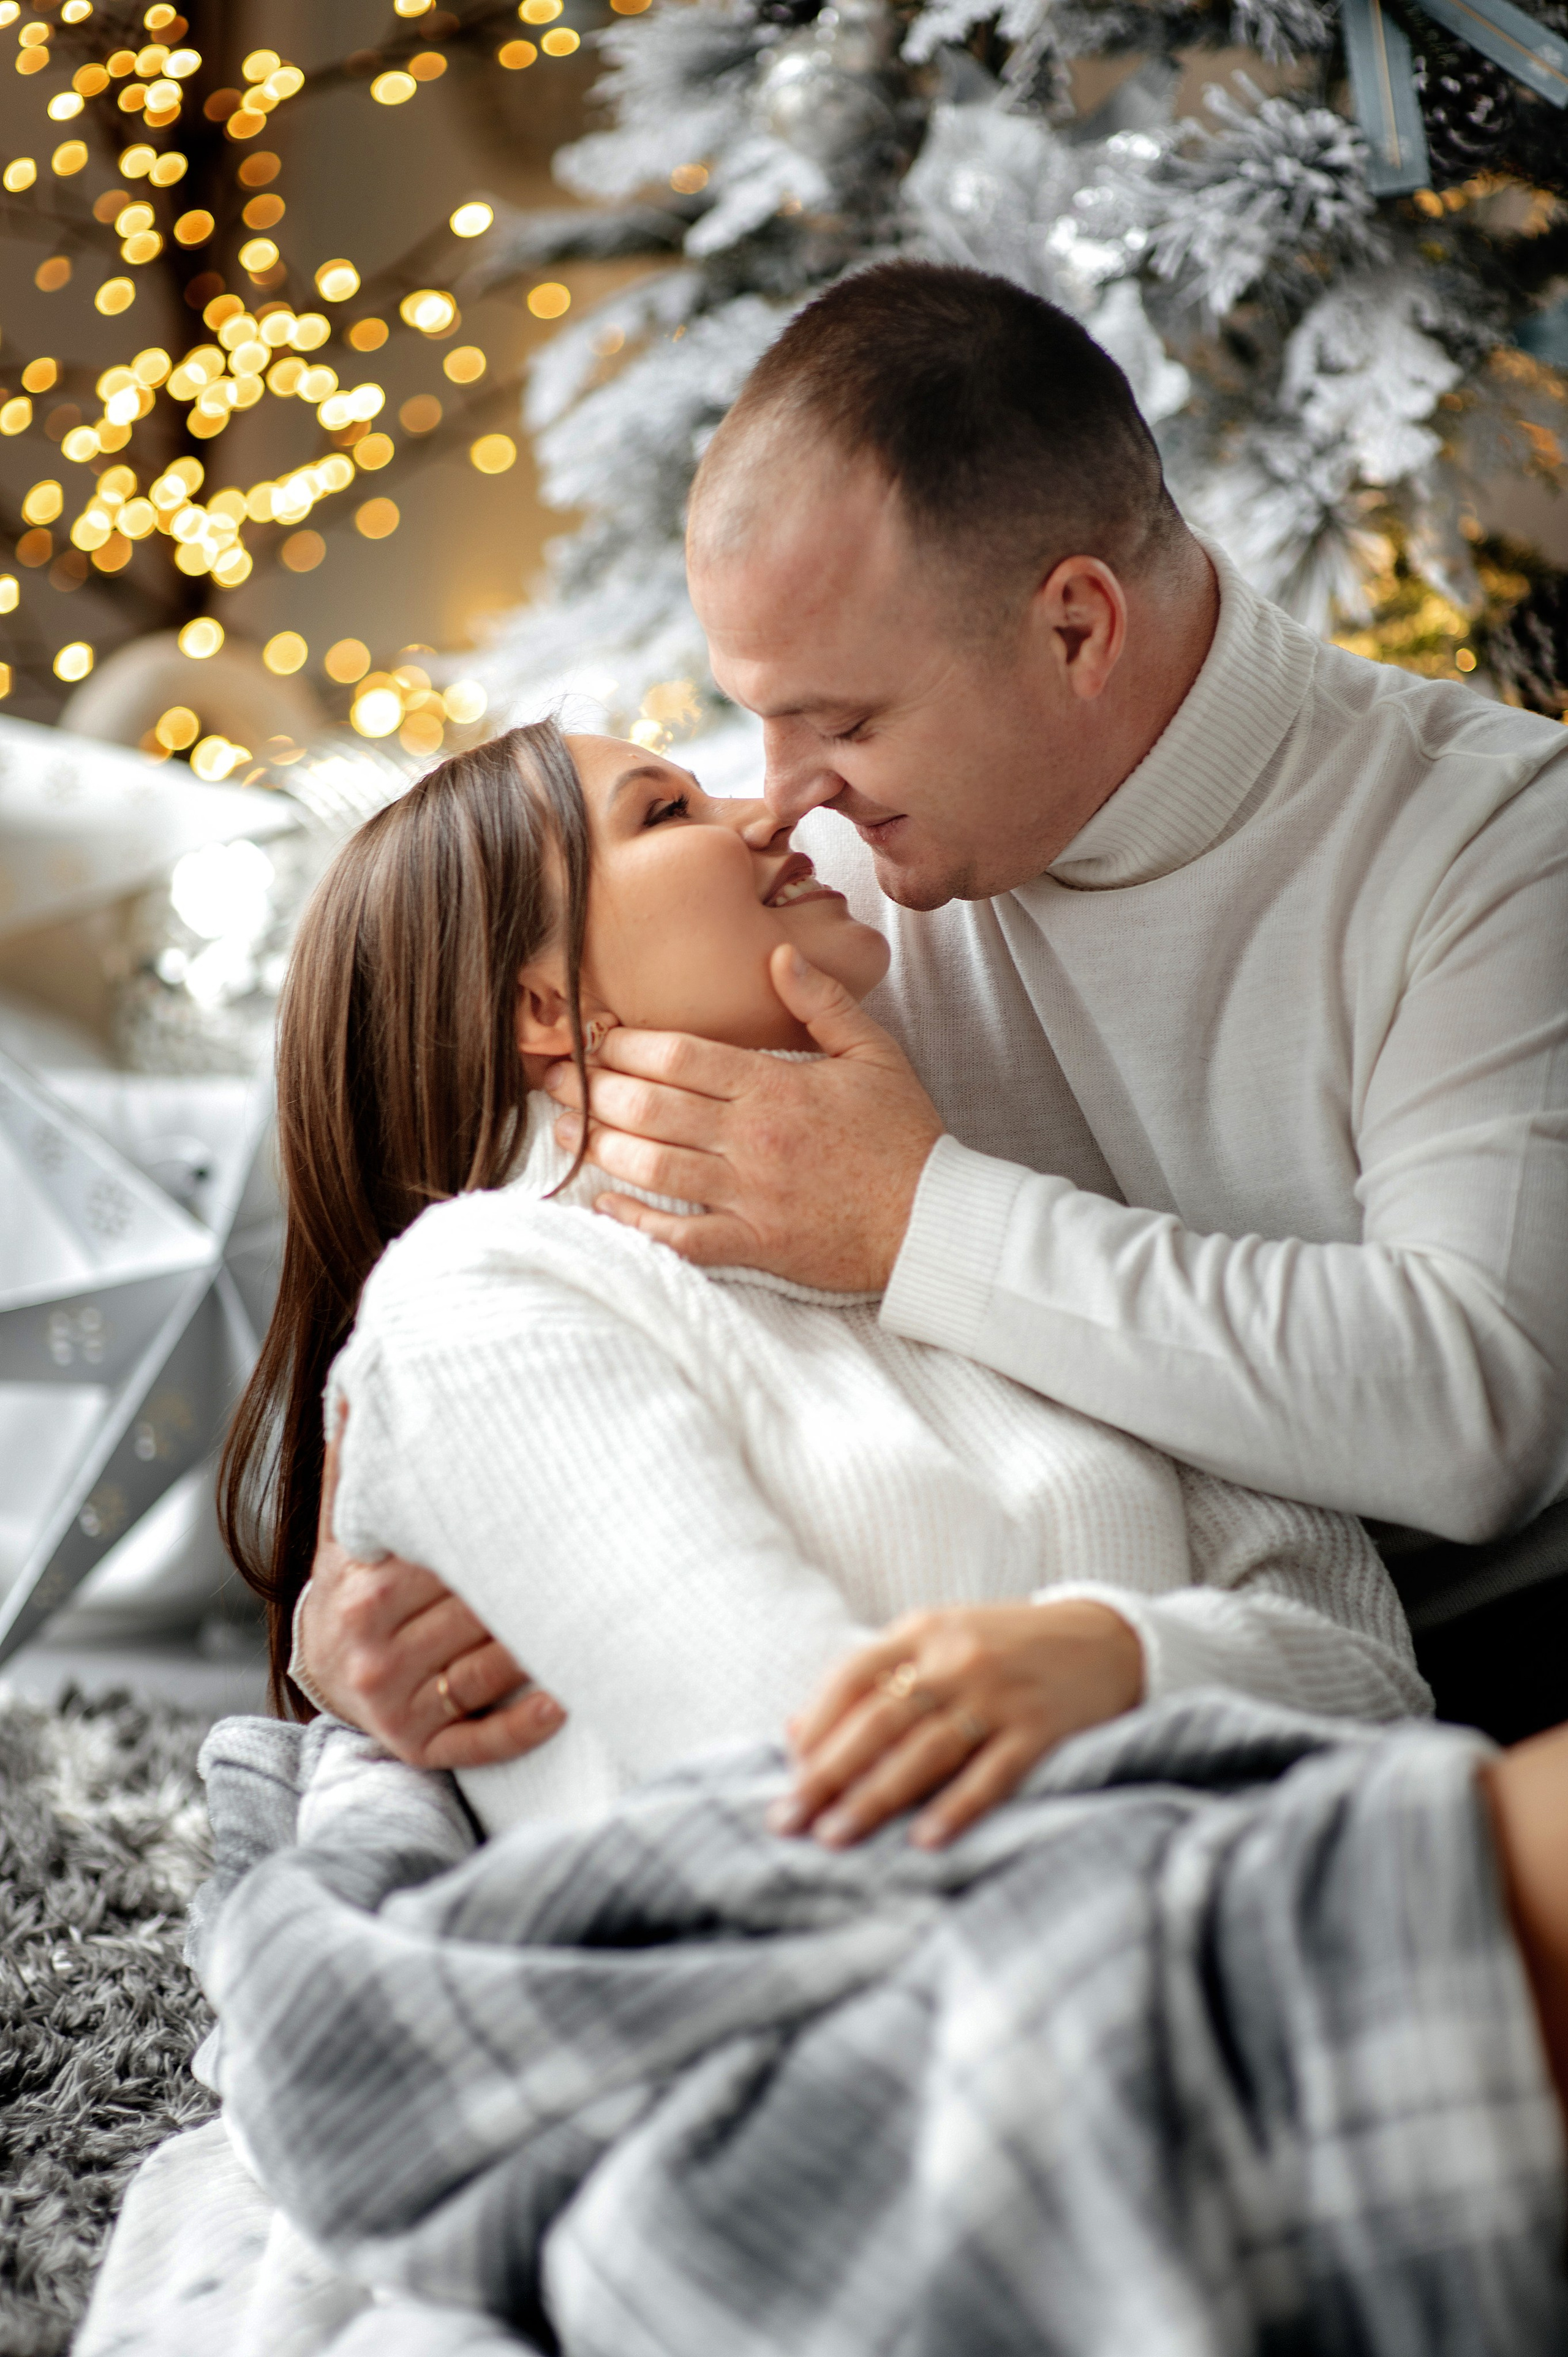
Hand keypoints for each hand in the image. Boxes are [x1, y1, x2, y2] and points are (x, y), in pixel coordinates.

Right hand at [300, 1409, 565, 1771]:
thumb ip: (356, 1460)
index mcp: (367, 1588)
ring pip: (491, 1668)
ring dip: (543, 1644)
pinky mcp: (420, 1746)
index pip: (449, 1560)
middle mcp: (377, 1649)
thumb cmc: (356, 1582)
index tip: (553, 1513)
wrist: (322, 1669)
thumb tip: (357, 1379)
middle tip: (594, 1558)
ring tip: (591, 1614)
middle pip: (480, 1612)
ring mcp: (398, 1703)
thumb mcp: (346, 1526)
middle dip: (534, 1587)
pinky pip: (482, 1739)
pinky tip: (563, 1698)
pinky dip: (524, 1723)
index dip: (504, 1538)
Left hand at [544, 944, 943, 1292]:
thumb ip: (821, 1002)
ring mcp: (750, 1195)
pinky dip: (636, 1223)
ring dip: (599, 1147)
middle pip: (651, 1106)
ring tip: (562, 1133)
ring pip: (654, 1166)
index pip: (679, 1056)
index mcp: (775, 1087)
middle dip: (592, 1091)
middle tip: (553, 1081)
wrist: (935, 1221)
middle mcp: (753, 1138)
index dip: (625, 1045)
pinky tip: (604, 1206)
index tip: (593, 1037)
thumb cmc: (905, 1136)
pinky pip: (680, 1237)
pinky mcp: (754, 1244)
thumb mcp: (874, 1052)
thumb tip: (777, 955)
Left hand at [771, 1600, 1144, 1849]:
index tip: (788, 1775)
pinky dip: (957, 1807)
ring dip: (876, 1798)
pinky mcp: (1042, 1728)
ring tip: (835, 1838)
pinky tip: (924, 1840)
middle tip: (788, 1822)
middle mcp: (956, 1658)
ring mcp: (1000, 1693)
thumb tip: (793, 1733)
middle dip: (828, 1774)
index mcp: (922, 1632)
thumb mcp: (936, 1644)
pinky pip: (992, 1773)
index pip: (852, 1678)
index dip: (815, 1728)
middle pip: (879, 1720)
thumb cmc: (1005, 1650)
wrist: (1107, 1638)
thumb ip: (872, 1682)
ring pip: (926, 1750)